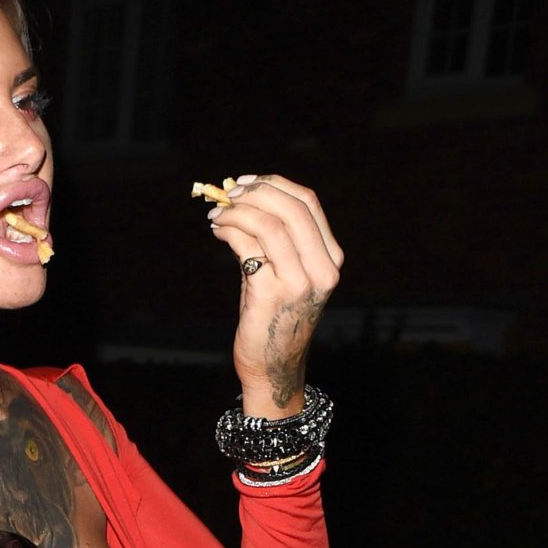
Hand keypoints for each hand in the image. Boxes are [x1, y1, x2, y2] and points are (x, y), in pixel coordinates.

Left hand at [206, 174, 342, 417]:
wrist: (272, 366)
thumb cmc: (274, 317)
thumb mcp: (285, 275)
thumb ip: (274, 241)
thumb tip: (241, 200)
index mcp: (331, 260)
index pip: (309, 204)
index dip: (276, 185)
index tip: (247, 181)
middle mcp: (322, 270)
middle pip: (291, 209)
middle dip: (255, 193)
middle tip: (227, 193)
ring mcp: (298, 283)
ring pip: (269, 225)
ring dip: (237, 212)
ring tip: (216, 215)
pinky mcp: (270, 295)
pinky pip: (247, 248)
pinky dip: (228, 231)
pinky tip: (217, 231)